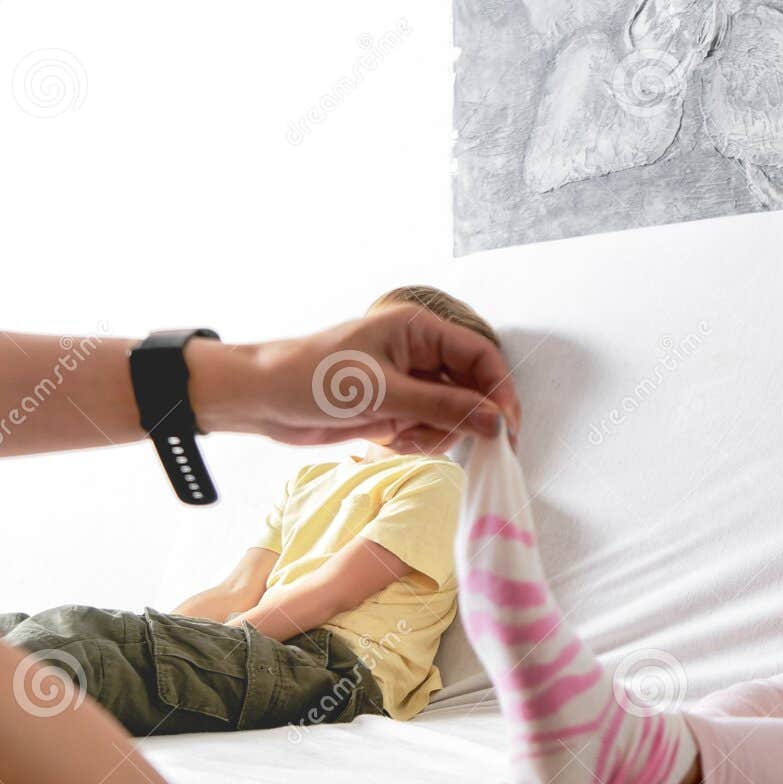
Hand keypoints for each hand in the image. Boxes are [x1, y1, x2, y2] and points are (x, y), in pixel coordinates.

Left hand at [187, 305, 523, 454]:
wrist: (261, 400)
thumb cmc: (312, 378)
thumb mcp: (383, 392)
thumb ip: (444, 407)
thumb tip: (496, 422)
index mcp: (419, 330)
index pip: (481, 357)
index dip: (501, 392)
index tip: (507, 429)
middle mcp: (420, 353)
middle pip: (472, 389)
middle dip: (462, 419)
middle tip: (447, 440)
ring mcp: (410, 382)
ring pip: (453, 415)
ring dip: (433, 434)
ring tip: (396, 435)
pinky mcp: (398, 408)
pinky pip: (429, 430)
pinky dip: (415, 442)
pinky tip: (382, 439)